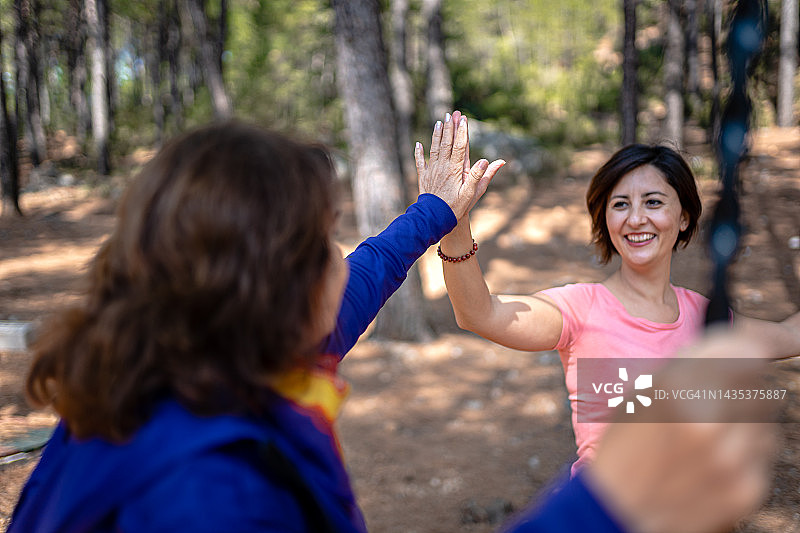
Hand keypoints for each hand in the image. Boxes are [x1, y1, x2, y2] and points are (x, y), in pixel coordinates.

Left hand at [414, 110, 504, 219]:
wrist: (433, 218)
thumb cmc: (455, 207)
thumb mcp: (471, 194)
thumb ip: (478, 176)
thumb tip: (486, 160)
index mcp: (455, 169)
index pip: (460, 146)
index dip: (462, 131)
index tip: (463, 119)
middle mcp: (442, 167)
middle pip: (446, 143)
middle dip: (449, 127)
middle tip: (450, 113)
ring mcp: (432, 171)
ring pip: (434, 148)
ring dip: (437, 135)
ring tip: (438, 122)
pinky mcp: (423, 177)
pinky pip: (420, 162)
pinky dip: (419, 152)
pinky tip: (418, 144)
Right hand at [584, 331, 777, 532]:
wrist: (618, 511)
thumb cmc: (627, 446)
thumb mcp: (644, 394)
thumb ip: (691, 368)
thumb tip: (741, 347)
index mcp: (677, 387)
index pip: (746, 348)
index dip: (752, 345)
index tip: (753, 347)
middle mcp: (709, 419)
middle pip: (760, 383)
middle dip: (744, 386)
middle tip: (719, 398)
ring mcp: (732, 457)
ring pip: (768, 419)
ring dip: (748, 420)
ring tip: (712, 435)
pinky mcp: (747, 488)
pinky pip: (764, 454)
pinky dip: (747, 452)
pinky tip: (716, 460)